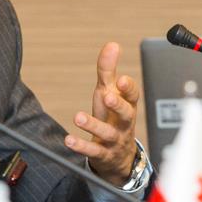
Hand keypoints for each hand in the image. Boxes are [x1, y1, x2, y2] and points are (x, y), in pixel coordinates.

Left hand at [64, 42, 139, 185]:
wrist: (119, 157)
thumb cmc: (113, 117)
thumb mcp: (110, 93)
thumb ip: (108, 70)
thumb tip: (112, 45)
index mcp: (127, 106)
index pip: (133, 96)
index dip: (129, 89)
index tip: (122, 80)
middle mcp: (123, 123)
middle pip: (126, 114)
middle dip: (118, 105)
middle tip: (108, 97)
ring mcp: (114, 140)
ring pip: (108, 133)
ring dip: (94, 125)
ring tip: (78, 117)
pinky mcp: (102, 155)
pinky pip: (93, 151)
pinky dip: (81, 146)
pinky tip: (69, 140)